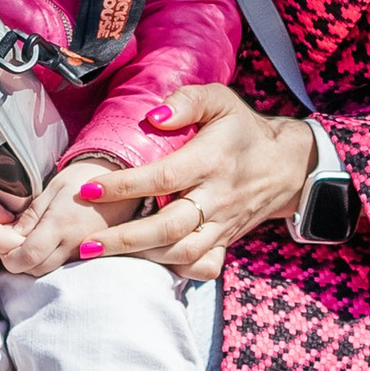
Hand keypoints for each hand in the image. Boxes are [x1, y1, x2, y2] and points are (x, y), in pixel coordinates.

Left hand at [0, 167, 128, 278]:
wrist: (121, 177)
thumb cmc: (82, 178)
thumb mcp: (52, 189)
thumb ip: (32, 215)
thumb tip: (11, 236)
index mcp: (60, 224)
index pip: (27, 257)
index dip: (10, 259)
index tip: (5, 248)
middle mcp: (74, 243)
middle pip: (37, 270)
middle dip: (21, 264)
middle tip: (16, 246)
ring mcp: (87, 251)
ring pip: (52, 271)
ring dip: (37, 264)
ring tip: (33, 243)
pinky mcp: (95, 253)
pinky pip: (67, 265)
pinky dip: (54, 261)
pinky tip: (52, 245)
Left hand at [86, 85, 319, 281]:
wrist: (286, 166)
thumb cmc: (242, 129)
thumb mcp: (220, 100)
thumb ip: (187, 100)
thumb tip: (153, 116)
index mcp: (212, 160)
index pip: (164, 177)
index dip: (125, 185)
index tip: (89, 188)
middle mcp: (218, 197)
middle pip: (169, 227)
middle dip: (124, 240)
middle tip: (83, 244)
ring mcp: (223, 224)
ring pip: (182, 253)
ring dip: (140, 257)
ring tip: (99, 254)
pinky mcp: (225, 241)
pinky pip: (200, 265)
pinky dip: (173, 269)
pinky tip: (143, 264)